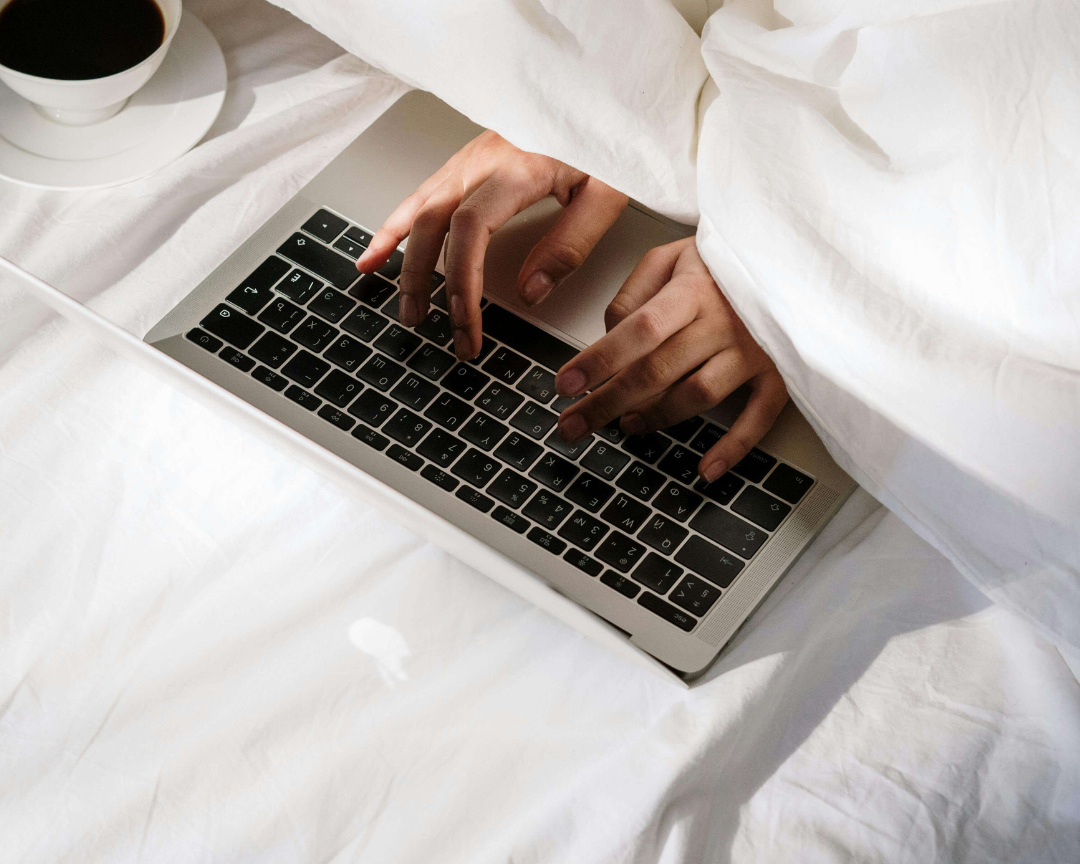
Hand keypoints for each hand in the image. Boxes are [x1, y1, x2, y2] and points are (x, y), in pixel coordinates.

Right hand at [356, 131, 627, 359]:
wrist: (596, 92)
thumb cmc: (606, 135)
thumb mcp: (608, 192)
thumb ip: (571, 244)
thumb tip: (532, 291)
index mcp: (517, 167)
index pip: (470, 231)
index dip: (461, 282)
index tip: (465, 321)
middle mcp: (483, 160)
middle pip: (433, 224)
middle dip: (424, 281)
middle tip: (431, 327)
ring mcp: (470, 158)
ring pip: (419, 211)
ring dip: (405, 262)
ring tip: (406, 306)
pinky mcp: (468, 161)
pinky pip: (421, 196)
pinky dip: (395, 227)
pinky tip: (378, 252)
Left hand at [553, 238, 788, 481]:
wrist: (793, 261)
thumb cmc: (721, 263)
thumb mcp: (671, 258)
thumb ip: (633, 294)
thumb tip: (607, 338)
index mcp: (692, 290)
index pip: (638, 329)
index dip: (599, 360)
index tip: (565, 384)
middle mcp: (723, 322)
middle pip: (657, 371)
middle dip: (607, 403)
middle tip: (572, 425)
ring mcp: (754, 351)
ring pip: (697, 396)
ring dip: (656, 418)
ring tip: (626, 426)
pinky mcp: (778, 373)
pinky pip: (758, 417)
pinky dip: (733, 448)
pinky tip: (706, 470)